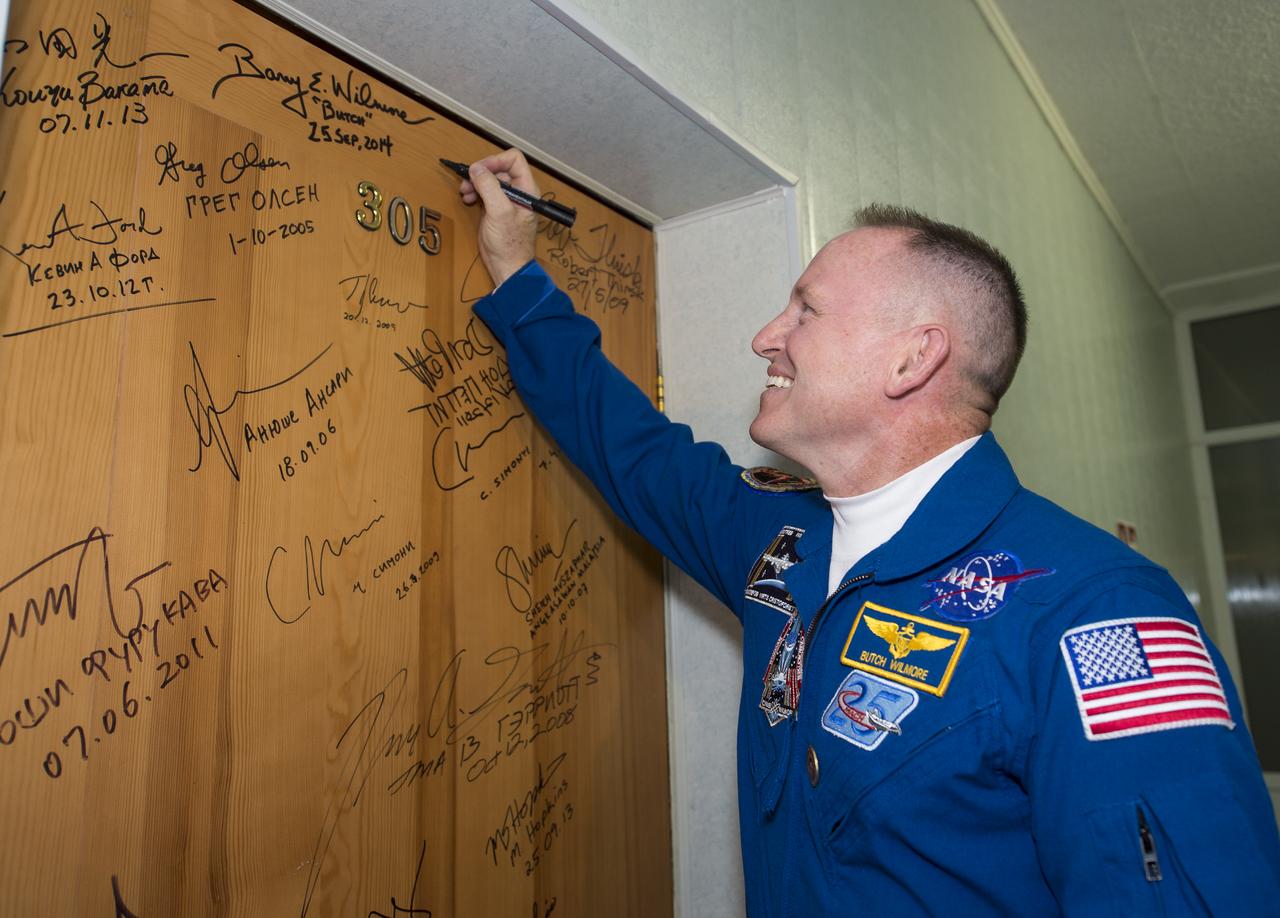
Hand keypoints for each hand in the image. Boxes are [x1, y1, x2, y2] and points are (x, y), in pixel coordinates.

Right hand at [456, 147, 539, 287]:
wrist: (506, 266)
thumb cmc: (510, 244)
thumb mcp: (500, 212)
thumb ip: (489, 187)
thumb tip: (476, 169)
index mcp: (526, 189)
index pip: (514, 160)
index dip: (496, 160)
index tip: (480, 169)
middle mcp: (518, 192)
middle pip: (498, 169)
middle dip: (481, 173)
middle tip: (468, 181)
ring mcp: (506, 200)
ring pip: (489, 180)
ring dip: (475, 182)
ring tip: (465, 192)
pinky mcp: (495, 209)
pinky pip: (484, 192)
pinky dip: (474, 192)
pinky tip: (467, 199)